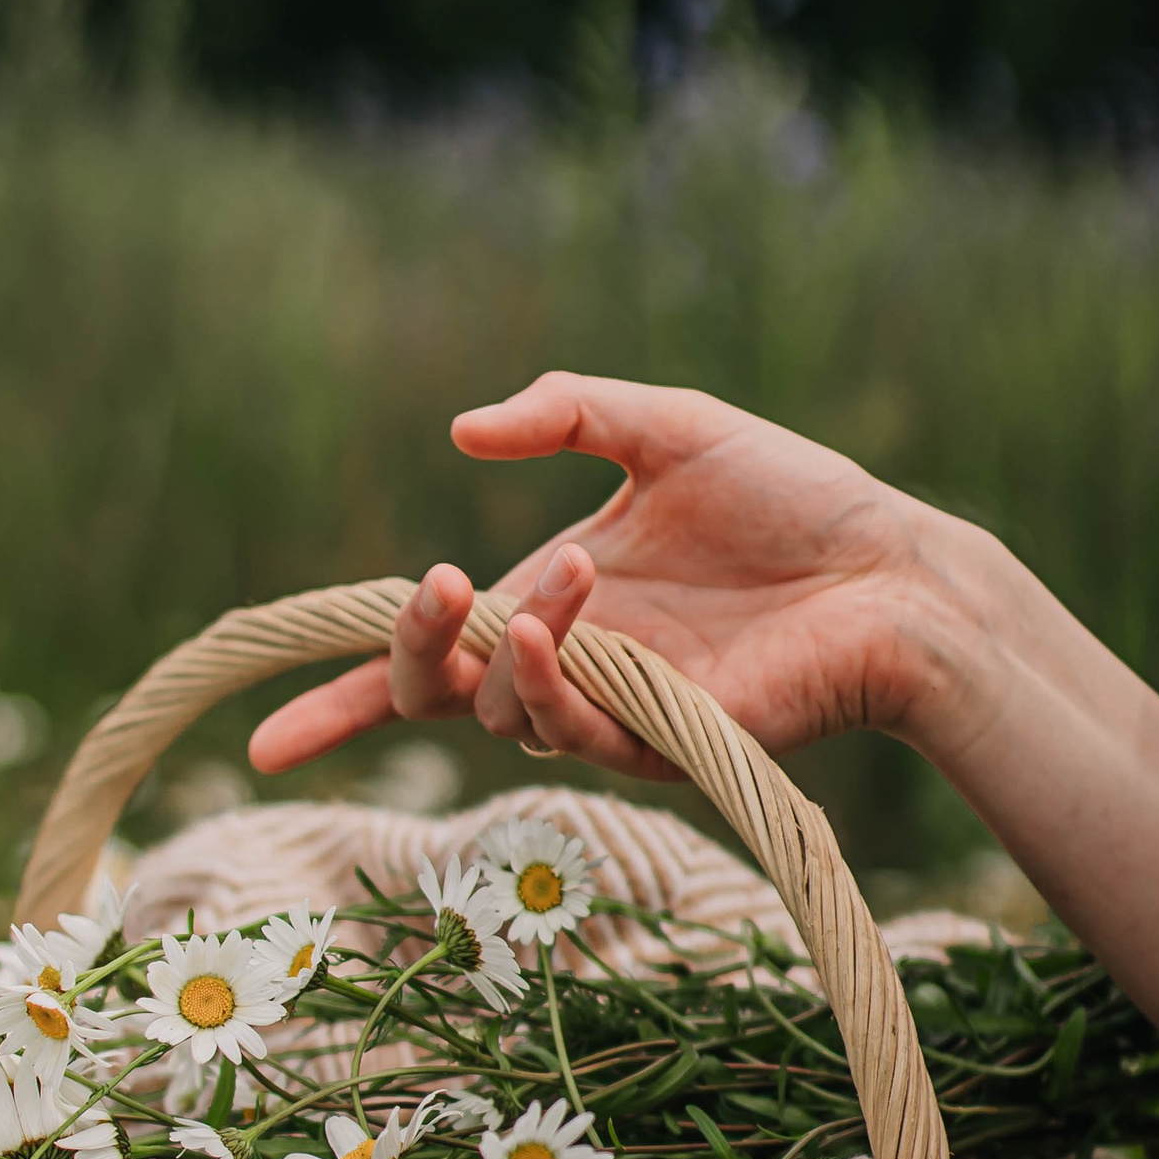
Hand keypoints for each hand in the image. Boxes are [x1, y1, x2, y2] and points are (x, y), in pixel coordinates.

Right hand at [248, 372, 987, 779]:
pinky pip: (576, 733)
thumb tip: (461, 429)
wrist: (894, 567)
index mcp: (551, 600)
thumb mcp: (663, 425)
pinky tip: (559, 628)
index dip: (342, 696)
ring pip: (505, 713)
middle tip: (433, 586)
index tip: (264, 735)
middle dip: (408, 651)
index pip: (426, 659)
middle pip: (439, 694)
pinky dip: (549, 684)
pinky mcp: (665, 746)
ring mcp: (614, 715)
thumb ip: (563, 412)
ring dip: (508, 642)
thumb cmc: (793, 501)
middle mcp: (569, 667)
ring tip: (560, 575)